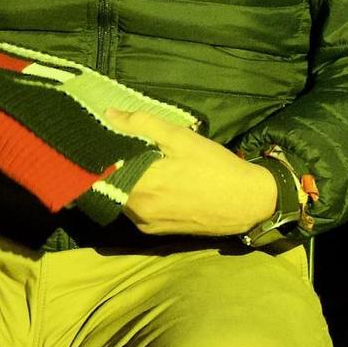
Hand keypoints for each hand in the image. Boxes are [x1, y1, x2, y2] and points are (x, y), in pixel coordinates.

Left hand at [103, 110, 278, 237]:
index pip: (101, 169)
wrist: (247, 203)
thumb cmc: (216, 167)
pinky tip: (154, 185)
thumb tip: (109, 115)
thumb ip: (143, 124)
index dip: (99, 152)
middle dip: (112, 167)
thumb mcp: (182, 138)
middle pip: (109, 185)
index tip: (101, 140)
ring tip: (140, 167)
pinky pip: (135, 211)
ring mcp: (144, 223)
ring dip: (124, 183)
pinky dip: (137, 197)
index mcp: (139, 183)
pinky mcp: (155, 232)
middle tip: (123, 149)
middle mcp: (135, 208)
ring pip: (120, 199)